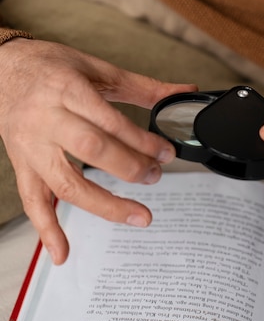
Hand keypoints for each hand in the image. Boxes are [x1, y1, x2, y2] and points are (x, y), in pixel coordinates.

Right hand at [0, 38, 196, 263]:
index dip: (140, 140)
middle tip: (156, 176)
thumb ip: (141, 86)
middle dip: (130, 167)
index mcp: (67, 89)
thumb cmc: (48, 66)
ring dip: (104, 205)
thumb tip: (184, 92)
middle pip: (91, 150)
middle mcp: (47, 119)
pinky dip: (46, 231)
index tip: (165, 152)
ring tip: (138, 216)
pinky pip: (32, 202)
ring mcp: (32, 146)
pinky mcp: (22, 164)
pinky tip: (63, 254)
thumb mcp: (95, 68)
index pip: (108, 121)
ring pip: (66, 183)